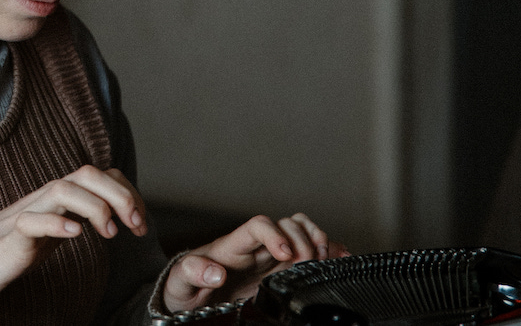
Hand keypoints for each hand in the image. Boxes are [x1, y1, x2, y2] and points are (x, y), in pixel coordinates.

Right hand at [0, 165, 146, 304]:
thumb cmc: (18, 246)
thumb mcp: (59, 228)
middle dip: (120, 195)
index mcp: (62, 195)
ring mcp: (29, 212)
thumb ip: (81, 215)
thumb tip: (117, 215)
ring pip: (62, 189)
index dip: (129, 194)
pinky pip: (31, 221)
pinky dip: (56, 224)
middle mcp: (47, 197)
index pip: (102, 175)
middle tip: (135, 227)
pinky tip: (75, 234)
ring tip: (110, 234)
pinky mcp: (12, 236)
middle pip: (87, 174)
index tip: (141, 225)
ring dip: (94, 207)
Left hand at [163, 213, 347, 312]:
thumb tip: (215, 272)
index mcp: (232, 246)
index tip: (286, 255)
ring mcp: (270, 255)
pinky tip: (340, 257)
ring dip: (317, 239)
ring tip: (324, 258)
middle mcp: (256, 246)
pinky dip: (328, 250)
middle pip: (287, 224)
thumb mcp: (180, 282)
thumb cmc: (186, 286)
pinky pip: (310, 250)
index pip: (258, 226)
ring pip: (300, 230)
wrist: (192, 297)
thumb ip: (192, 273)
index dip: (276, 235)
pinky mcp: (282, 267)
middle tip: (308, 263)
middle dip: (303, 240)